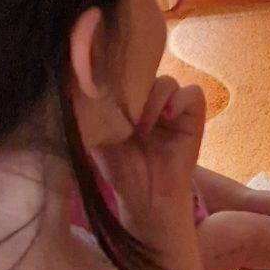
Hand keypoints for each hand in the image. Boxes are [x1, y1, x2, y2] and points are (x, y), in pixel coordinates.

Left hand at [94, 74, 205, 233]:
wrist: (145, 197)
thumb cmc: (121, 169)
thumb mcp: (97, 135)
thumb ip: (91, 111)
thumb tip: (76, 85)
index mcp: (129, 100)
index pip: (127, 72)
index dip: (118, 77)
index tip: (107, 92)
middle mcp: (152, 99)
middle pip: (147, 73)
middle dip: (135, 89)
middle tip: (124, 113)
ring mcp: (173, 106)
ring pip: (167, 81)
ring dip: (153, 101)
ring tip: (142, 127)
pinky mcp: (193, 117)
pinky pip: (193, 93)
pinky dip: (179, 101)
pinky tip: (166, 118)